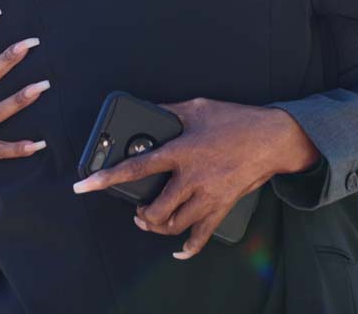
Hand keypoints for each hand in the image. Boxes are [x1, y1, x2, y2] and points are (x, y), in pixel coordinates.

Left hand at [73, 98, 318, 258]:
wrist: (273, 139)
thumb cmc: (237, 120)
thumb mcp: (198, 107)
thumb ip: (169, 110)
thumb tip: (148, 109)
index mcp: (181, 151)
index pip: (136, 168)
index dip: (106, 178)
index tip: (83, 186)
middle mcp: (191, 177)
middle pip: (154, 209)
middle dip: (139, 213)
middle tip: (135, 207)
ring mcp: (208, 196)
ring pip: (173, 225)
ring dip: (156, 227)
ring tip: (150, 220)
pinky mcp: (222, 206)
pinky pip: (201, 236)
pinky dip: (188, 248)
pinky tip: (179, 251)